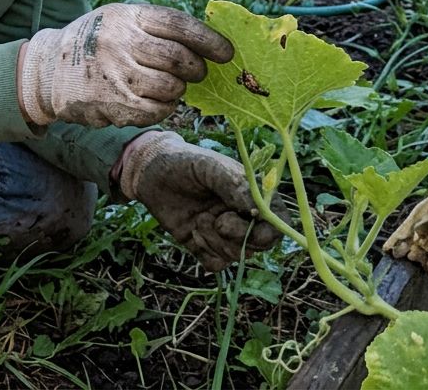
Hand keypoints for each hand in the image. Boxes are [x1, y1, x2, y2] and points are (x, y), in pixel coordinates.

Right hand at [18, 3, 232, 128]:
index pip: (179, 26)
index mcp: (126, 16)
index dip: (209, 40)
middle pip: (179, 60)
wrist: (49, 71)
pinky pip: (157, 111)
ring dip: (177, 90)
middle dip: (196, 69)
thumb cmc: (95, 42)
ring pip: (171, 88)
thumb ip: (154, 28)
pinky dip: (163, 108)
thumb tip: (205, 44)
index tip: (226, 53)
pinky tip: (152, 101)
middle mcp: (121, 43)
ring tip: (167, 86)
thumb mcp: (118, 20)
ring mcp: (117, 76)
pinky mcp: (114, 105)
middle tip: (196, 72)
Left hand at [119, 131, 283, 270]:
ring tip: (200, 218)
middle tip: (220, 221)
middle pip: (260, 244)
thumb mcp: (210, 167)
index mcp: (252, 196)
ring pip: (237, 256)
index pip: (278, 222)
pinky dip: (206, 251)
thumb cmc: (184, 163)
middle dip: (240, 236)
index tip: (251, 221)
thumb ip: (236, 186)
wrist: (149, 173)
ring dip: (217, 241)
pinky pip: (217, 264)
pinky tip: (192, 232)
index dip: (271, 229)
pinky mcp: (205, 247)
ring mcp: (224, 234)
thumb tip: (260, 211)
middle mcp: (243, 218)